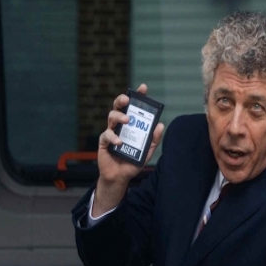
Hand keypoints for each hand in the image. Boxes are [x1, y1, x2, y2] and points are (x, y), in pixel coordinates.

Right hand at [92, 83, 164, 215]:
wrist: (120, 177)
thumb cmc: (132, 161)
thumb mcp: (147, 151)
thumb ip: (154, 139)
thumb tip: (161, 125)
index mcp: (131, 125)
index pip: (133, 107)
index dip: (137, 96)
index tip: (143, 88)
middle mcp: (120, 126)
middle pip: (118, 107)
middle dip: (122, 100)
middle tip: (127, 100)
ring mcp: (111, 132)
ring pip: (111, 117)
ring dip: (119, 117)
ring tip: (127, 120)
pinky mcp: (104, 142)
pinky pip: (107, 135)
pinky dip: (114, 137)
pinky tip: (120, 142)